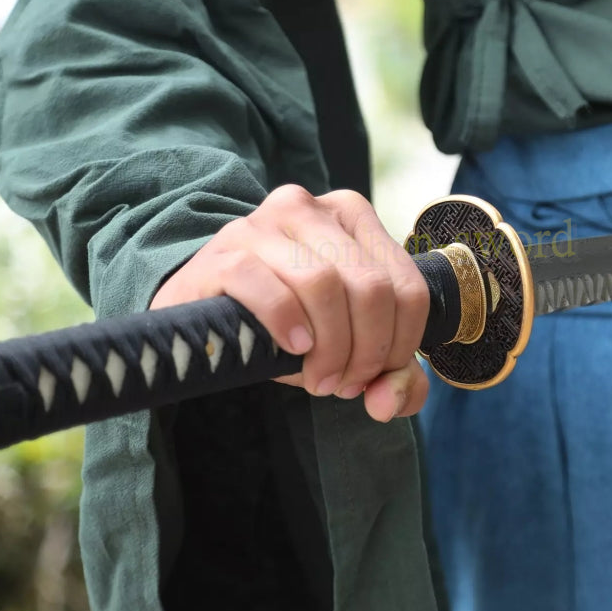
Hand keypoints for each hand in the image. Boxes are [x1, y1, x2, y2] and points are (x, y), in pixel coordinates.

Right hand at [150, 185, 430, 420]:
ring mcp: (264, 225)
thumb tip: (390, 401)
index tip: (375, 375)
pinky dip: (289, 326)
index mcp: (352, 216)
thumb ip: (387, 373)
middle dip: (366, 352)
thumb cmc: (285, 322)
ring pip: (325, 285)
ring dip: (330, 348)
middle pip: (372, 289)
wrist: (203, 311)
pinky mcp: (226, 253)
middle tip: (343, 383)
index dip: (401, 344)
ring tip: (318, 378)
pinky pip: (271, 290)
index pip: (408, 286)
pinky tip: (293, 348)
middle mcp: (310, 209)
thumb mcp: (346, 341)